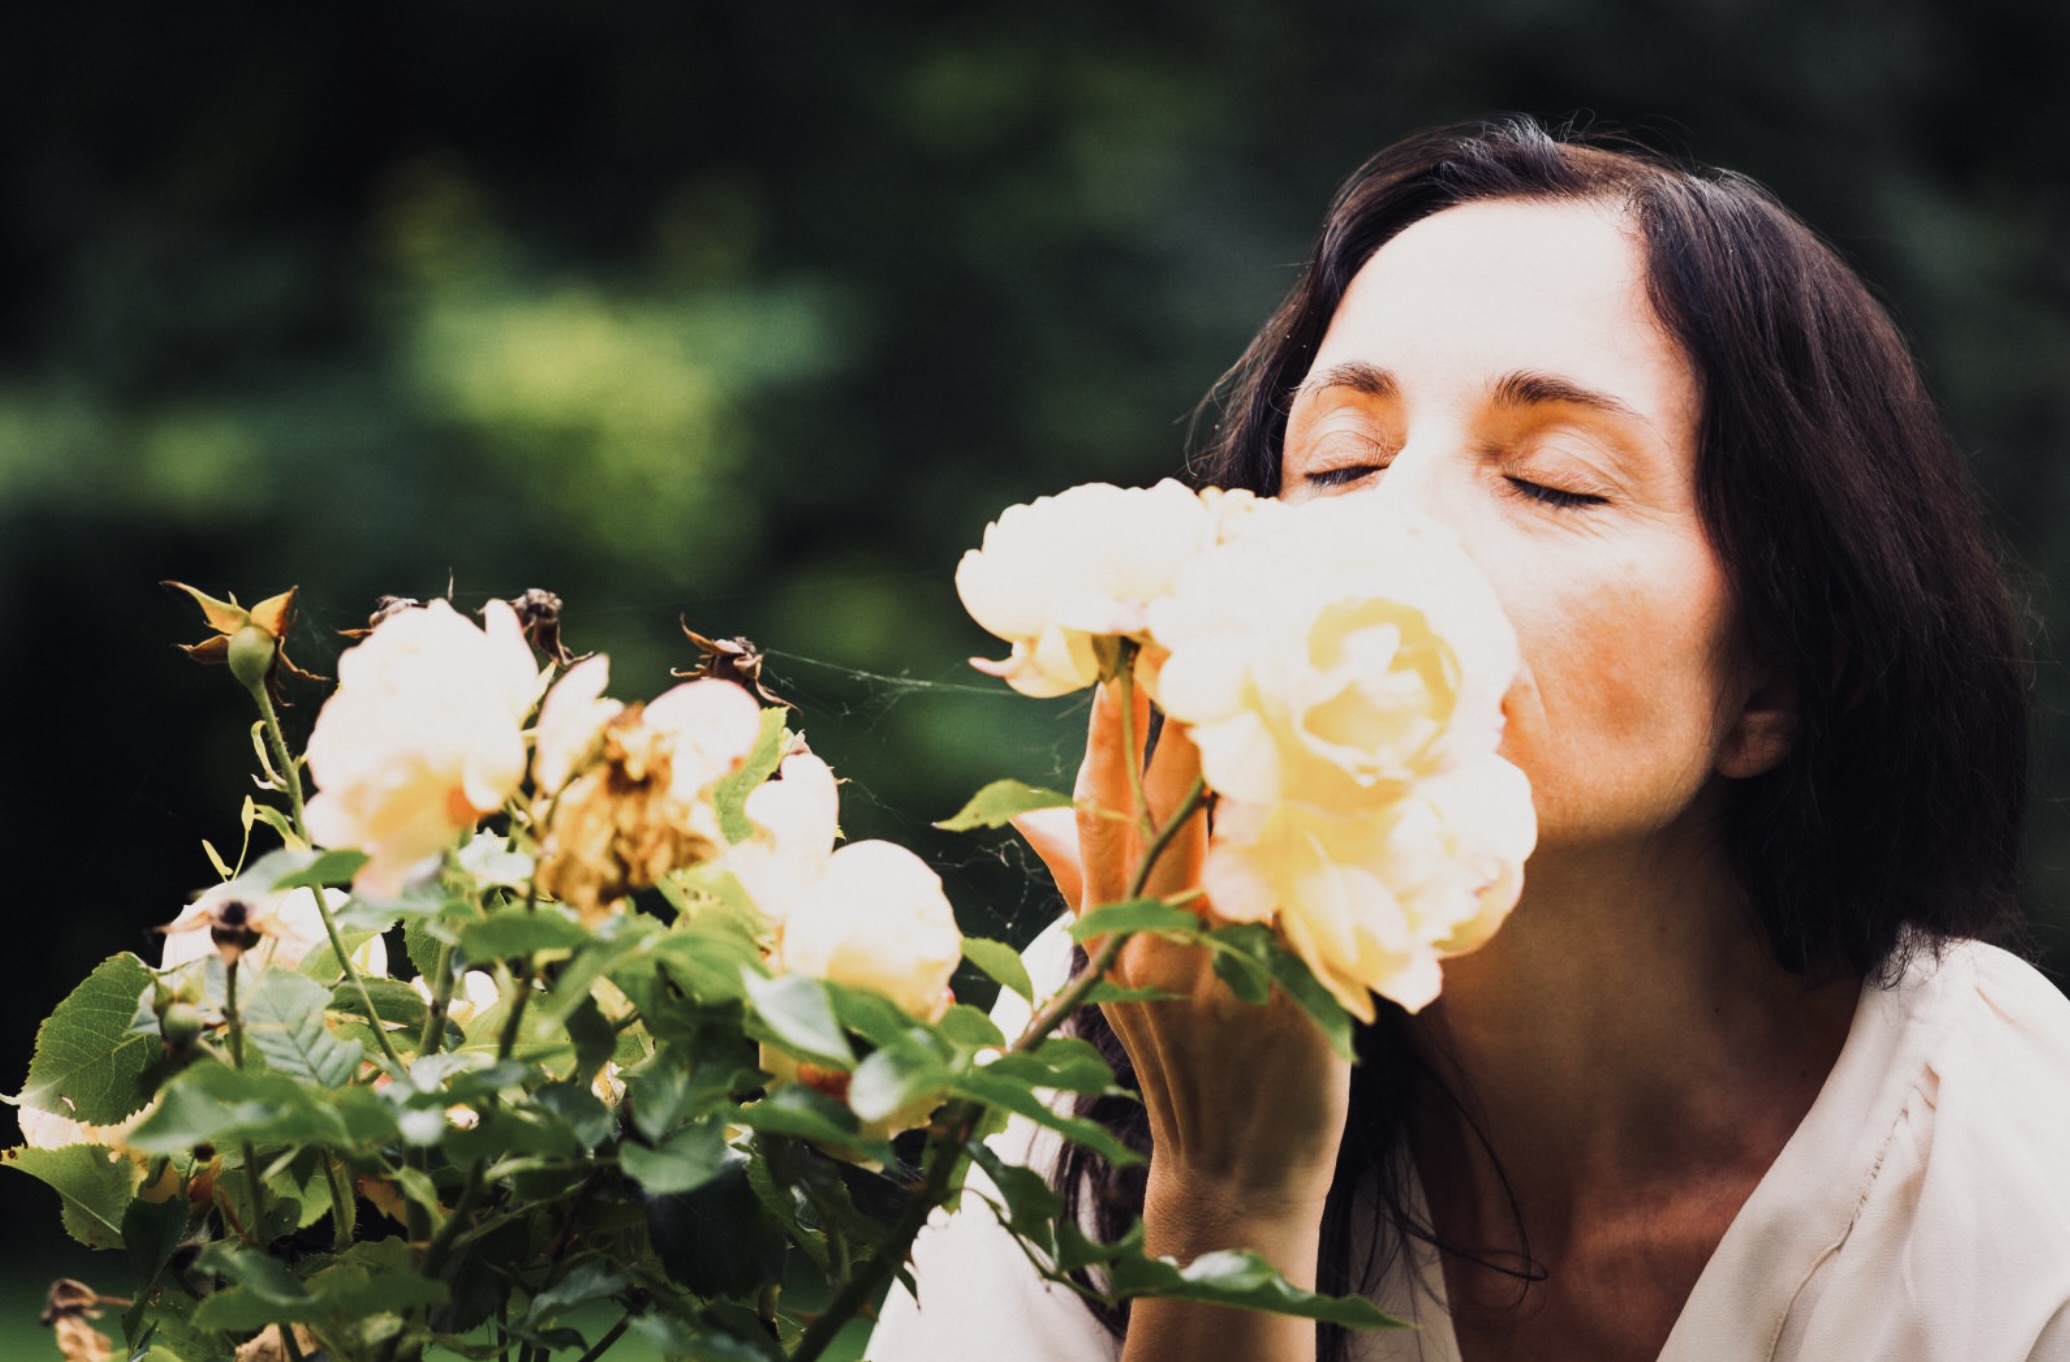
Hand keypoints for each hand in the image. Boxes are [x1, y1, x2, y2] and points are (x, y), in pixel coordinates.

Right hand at [1016, 679, 1352, 1261]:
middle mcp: (1158, 946)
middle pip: (1164, 812)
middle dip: (1176, 716)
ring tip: (1269, 676)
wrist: (1237, 1180)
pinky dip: (1324, 841)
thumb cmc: (1182, 1065)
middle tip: (1190, 627)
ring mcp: (1226, 973)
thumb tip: (1029, 812)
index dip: (1109, 734)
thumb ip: (1085, 890)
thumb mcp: (1114, 981)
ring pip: (1239, 843)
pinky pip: (1310, 900)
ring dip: (1252, 759)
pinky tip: (1348, 780)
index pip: (1100, 816)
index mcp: (1112, 936)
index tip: (1118, 653)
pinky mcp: (1295, 998)